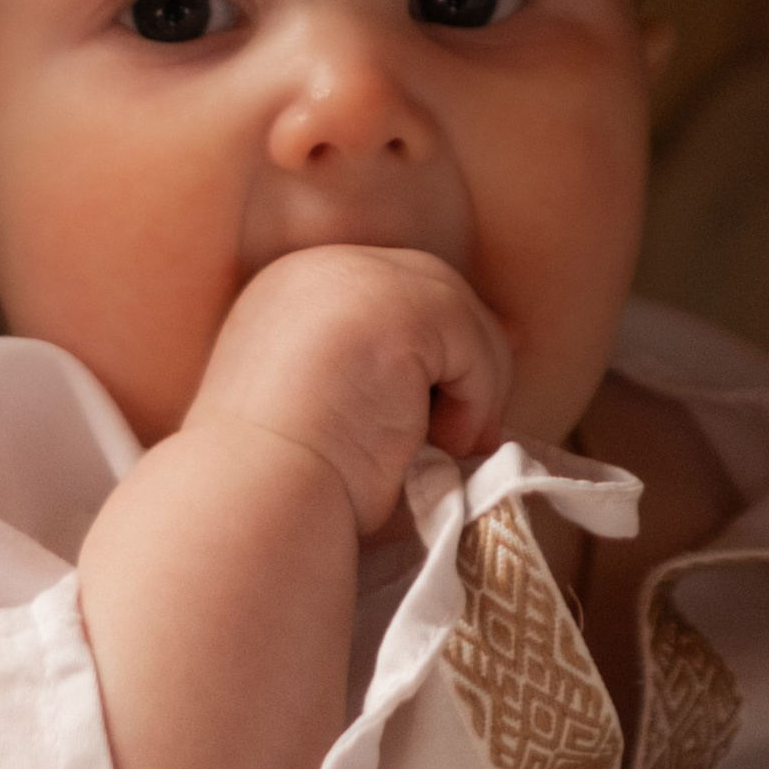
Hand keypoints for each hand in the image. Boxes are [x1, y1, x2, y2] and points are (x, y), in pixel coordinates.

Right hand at [191, 244, 512, 538]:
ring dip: (473, 386)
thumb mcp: (343, 402)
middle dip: (466, 361)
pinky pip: (471, 341)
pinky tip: (439, 443)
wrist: (254, 500)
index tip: (464, 404)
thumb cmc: (291, 480)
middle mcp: (317, 268)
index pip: (392, 290)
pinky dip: (474, 398)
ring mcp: (353, 278)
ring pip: (459, 313)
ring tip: (448, 448)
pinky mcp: (396, 307)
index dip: (440, 345)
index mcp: (290, 290)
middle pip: (434, 289)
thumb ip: (402, 364)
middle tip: (466, 438)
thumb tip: (513, 332)